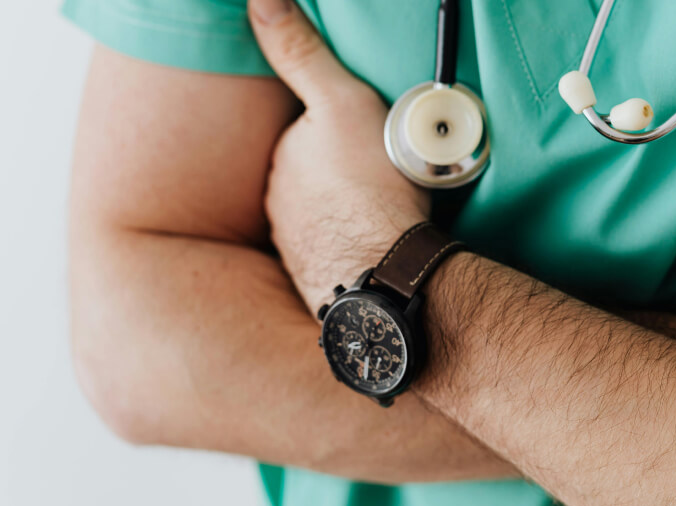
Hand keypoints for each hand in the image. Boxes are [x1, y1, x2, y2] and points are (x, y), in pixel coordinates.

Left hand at [249, 0, 428, 309]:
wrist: (385, 271)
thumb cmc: (369, 185)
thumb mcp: (340, 102)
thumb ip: (300, 52)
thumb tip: (258, 1)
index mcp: (282, 159)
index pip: (302, 135)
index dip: (336, 133)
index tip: (367, 139)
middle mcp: (278, 202)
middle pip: (310, 175)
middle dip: (337, 172)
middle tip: (381, 173)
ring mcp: (295, 242)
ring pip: (320, 214)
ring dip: (344, 210)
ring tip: (383, 210)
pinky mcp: (317, 277)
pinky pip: (334, 250)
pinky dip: (351, 244)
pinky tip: (375, 244)